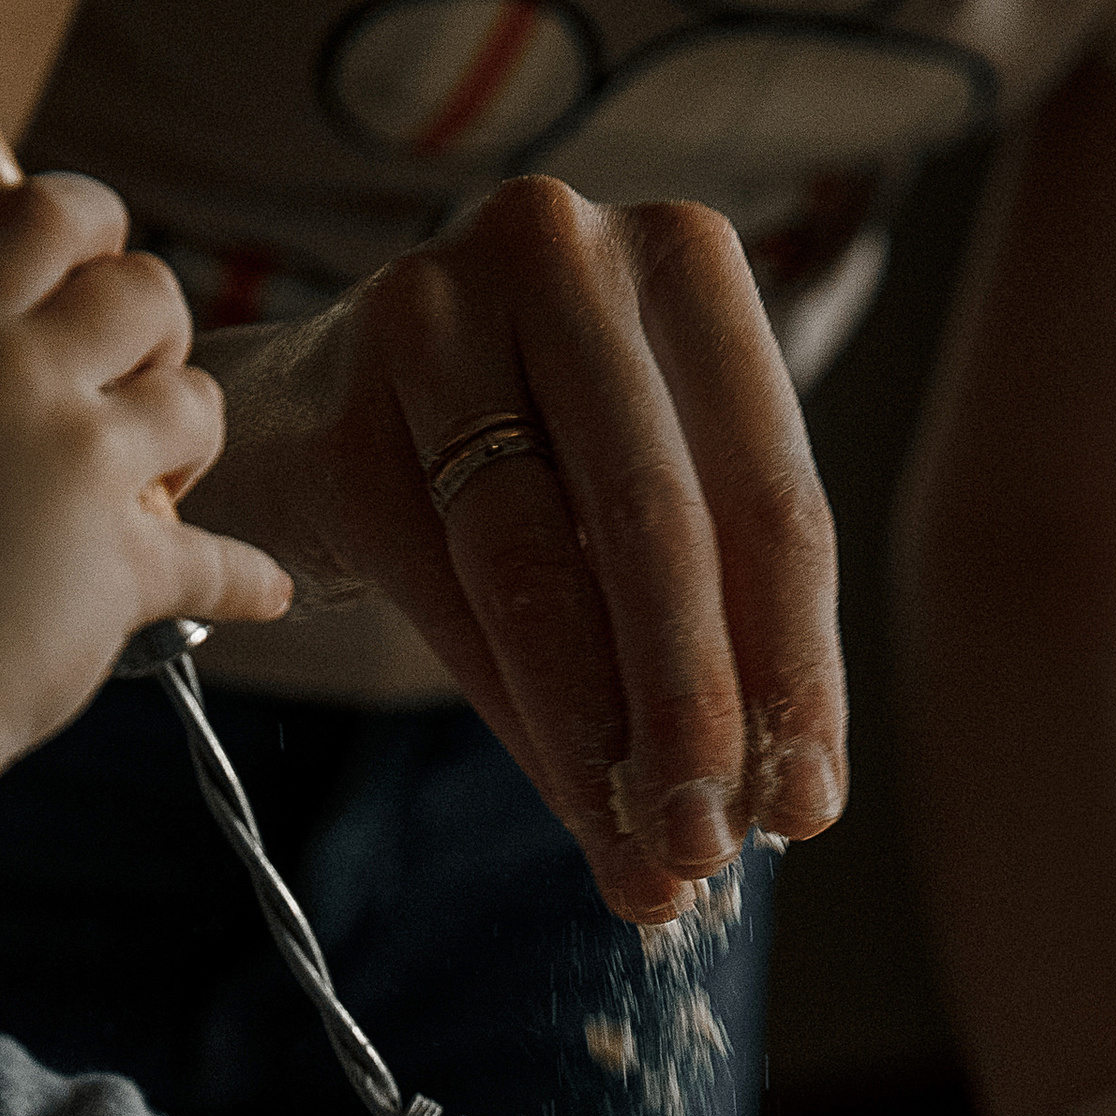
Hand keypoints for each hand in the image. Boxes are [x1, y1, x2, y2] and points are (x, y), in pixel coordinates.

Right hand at [0, 174, 290, 924]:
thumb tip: (47, 353)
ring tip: (158, 486)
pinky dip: (249, 581)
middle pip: (152, 293)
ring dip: (192, 442)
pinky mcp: (125, 566)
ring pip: (200, 400)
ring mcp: (79, 470)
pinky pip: (222, 559)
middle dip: (162, 338)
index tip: (111, 263)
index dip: (102, 227)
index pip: (54, 213)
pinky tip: (263, 591)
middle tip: (134, 396)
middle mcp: (20, 379)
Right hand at [196, 178, 846, 924]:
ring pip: (541, 569)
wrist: (306, 419)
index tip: (809, 806)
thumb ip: (721, 607)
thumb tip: (787, 798)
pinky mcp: (343, 410)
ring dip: (598, 741)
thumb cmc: (516, 457)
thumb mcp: (637, 494)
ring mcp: (437, 315)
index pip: (771, 490)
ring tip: (642, 862)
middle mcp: (564, 253)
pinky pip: (443, 597)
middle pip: (658, 525)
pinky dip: (513, 719)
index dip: (796, 664)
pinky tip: (561, 804)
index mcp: (681, 260)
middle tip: (711, 847)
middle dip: (695, 712)